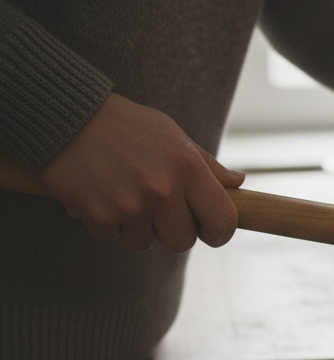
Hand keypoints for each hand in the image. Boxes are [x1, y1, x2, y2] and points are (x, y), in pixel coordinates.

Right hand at [39, 93, 245, 252]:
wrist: (67, 117)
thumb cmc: (128, 126)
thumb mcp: (175, 136)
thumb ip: (207, 166)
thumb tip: (239, 183)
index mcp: (188, 168)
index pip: (223, 220)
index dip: (220, 232)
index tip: (210, 231)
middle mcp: (162, 189)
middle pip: (183, 242)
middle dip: (174, 232)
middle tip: (161, 212)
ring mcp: (129, 205)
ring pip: (145, 243)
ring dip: (138, 227)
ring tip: (127, 195)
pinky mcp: (98, 215)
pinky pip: (113, 237)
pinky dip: (109, 222)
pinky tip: (103, 194)